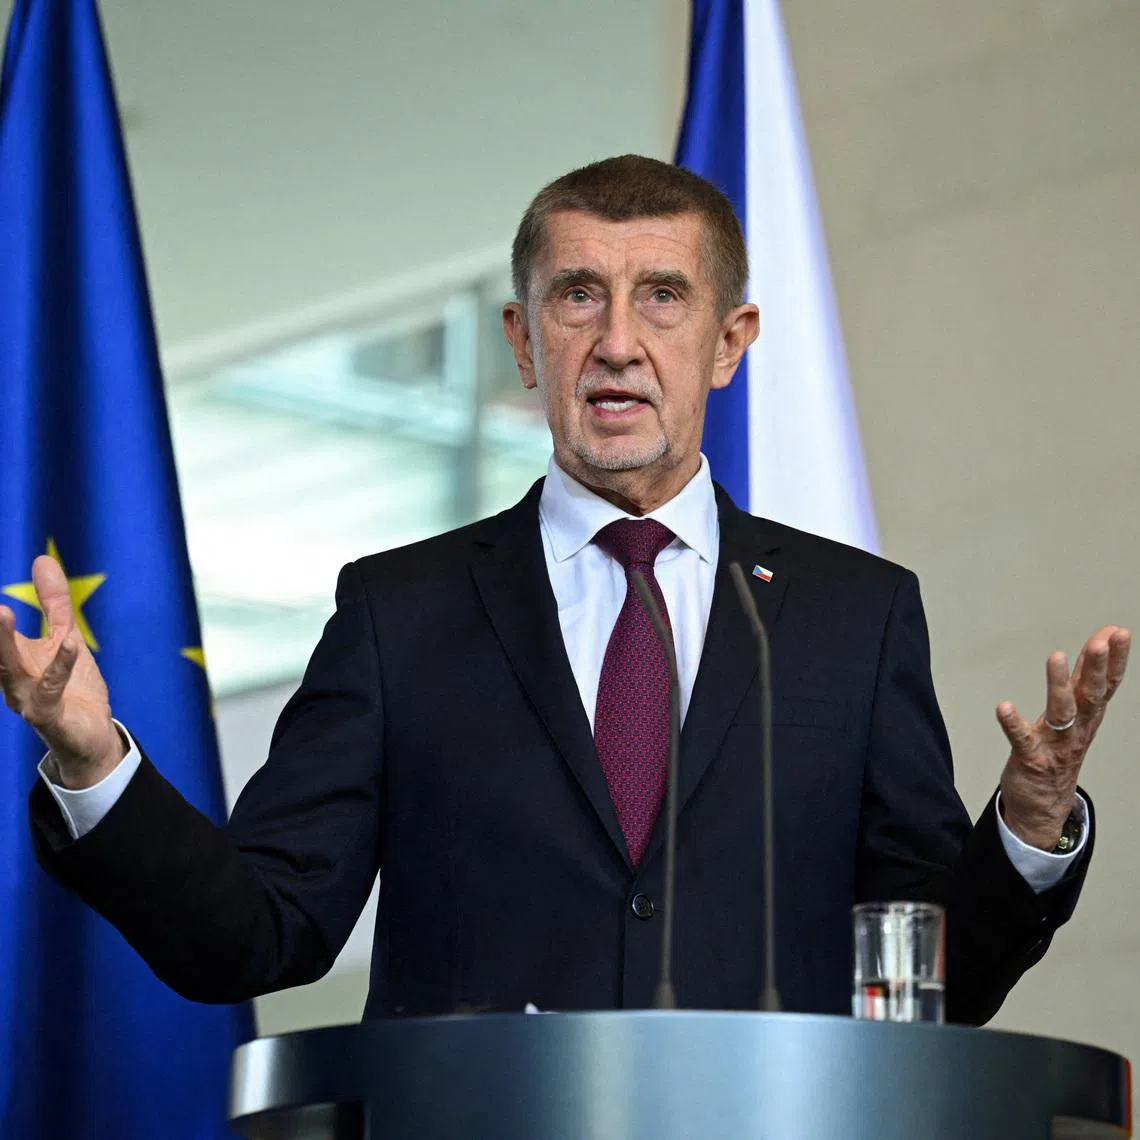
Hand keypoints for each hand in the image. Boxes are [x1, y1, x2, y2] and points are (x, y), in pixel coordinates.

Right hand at [0, 555, 124, 787]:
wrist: (90, 738)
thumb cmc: (72, 686)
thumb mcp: (64, 637)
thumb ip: (53, 602)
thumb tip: (42, 559)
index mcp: (10, 657)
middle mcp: (10, 677)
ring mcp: (25, 698)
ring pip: (8, 669)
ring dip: (0, 642)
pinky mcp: (48, 716)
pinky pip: (50, 690)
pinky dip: (59, 667)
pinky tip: (70, 645)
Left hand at [998, 625, 1130, 849]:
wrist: (1044, 806)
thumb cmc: (1059, 752)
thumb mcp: (1077, 714)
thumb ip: (1084, 679)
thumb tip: (1099, 644)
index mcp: (1088, 717)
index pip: (1106, 685)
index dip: (1114, 659)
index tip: (1117, 632)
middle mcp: (1077, 729)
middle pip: (1091, 695)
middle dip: (1097, 668)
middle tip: (1101, 642)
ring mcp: (1055, 745)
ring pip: (1062, 713)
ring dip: (1059, 685)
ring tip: (1056, 657)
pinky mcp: (1031, 759)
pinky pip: (1022, 740)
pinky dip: (1014, 724)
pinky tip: (1004, 707)